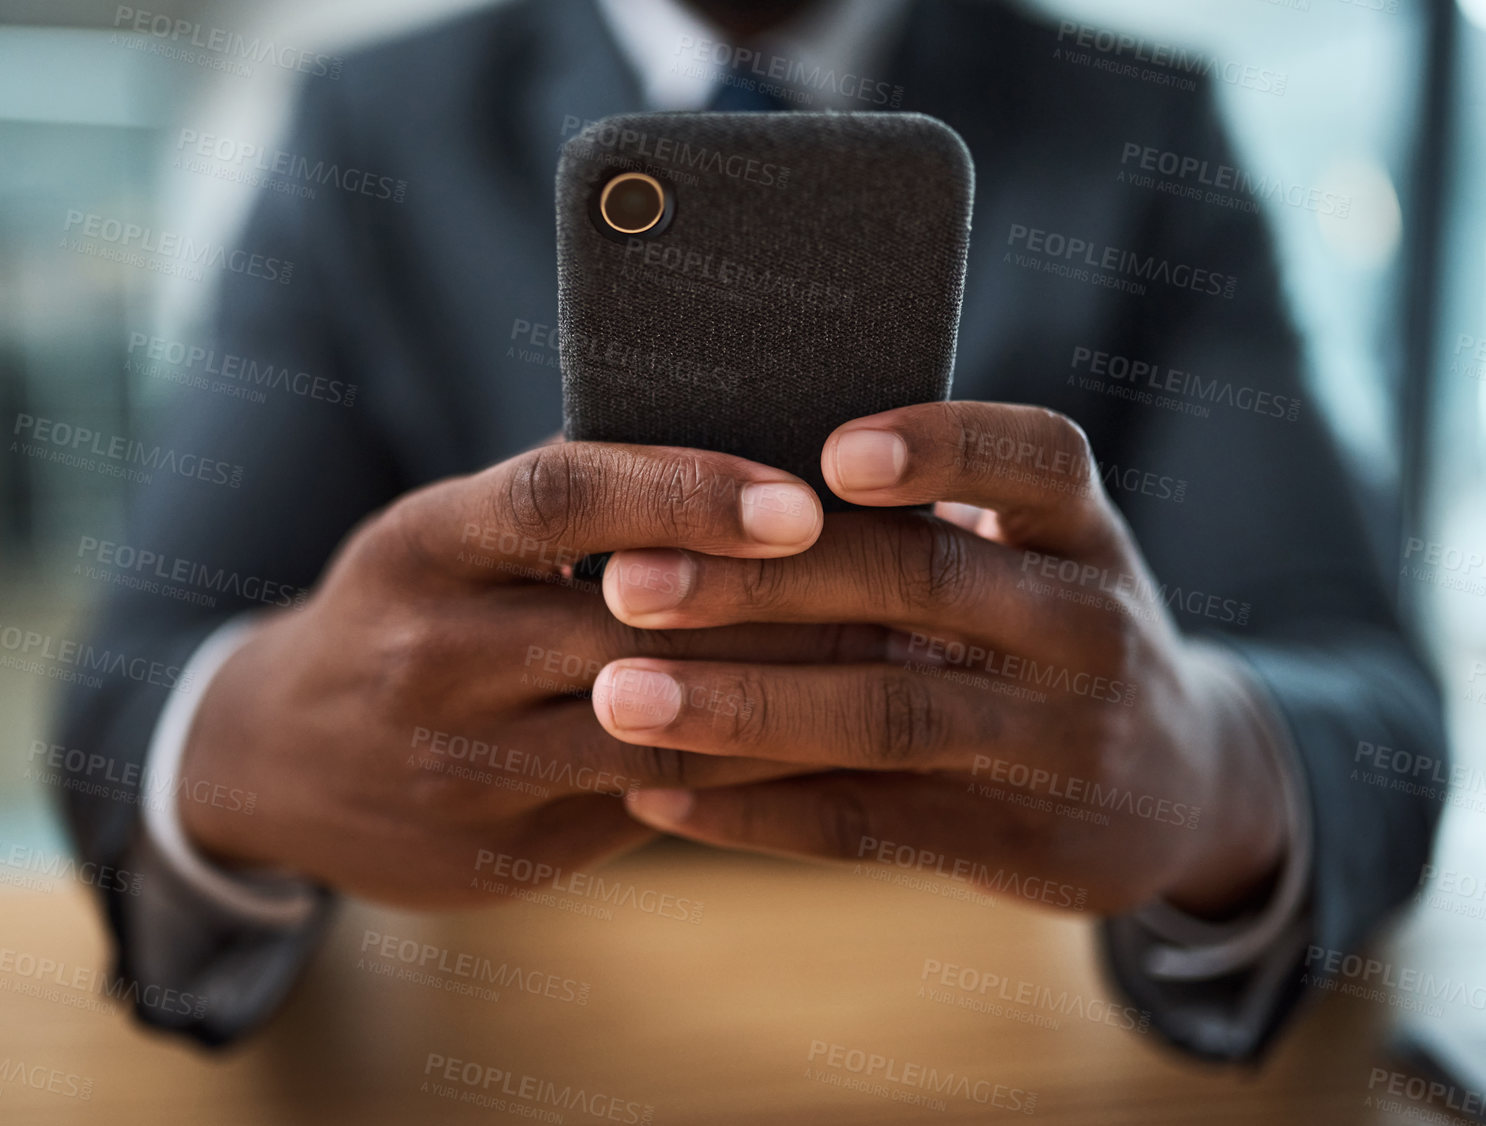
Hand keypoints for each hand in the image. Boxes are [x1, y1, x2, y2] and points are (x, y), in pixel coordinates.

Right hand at [179, 440, 886, 908]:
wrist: (268, 761)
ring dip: (795, 695)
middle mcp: (433, 654)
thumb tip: (754, 476)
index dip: (682, 492)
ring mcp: (465, 766)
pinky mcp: (505, 854)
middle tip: (919, 577)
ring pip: (659, 732)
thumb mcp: (444, 537)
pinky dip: (753, 775)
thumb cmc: (400, 611)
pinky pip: (654, 808)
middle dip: (784, 604)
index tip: (802, 497)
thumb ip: (567, 515)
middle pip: (628, 625)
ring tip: (912, 657)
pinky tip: (841, 746)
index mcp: (418, 544)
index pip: (556, 499)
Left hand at [598, 402, 1289, 916]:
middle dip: (764, 582)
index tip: (833, 453)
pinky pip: (872, 825)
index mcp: (1079, 530)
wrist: (1176, 786)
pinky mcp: (1018, 841)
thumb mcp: (1029, 558)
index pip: (1035, 459)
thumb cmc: (1039, 632)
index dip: (942, 448)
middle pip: (925, 585)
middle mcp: (1085, 625)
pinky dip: (756, 813)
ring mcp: (1059, 740)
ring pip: (889, 716)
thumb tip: (715, 474)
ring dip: (743, 707)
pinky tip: (656, 796)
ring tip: (619, 699)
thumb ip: (921, 521)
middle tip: (626, 581)